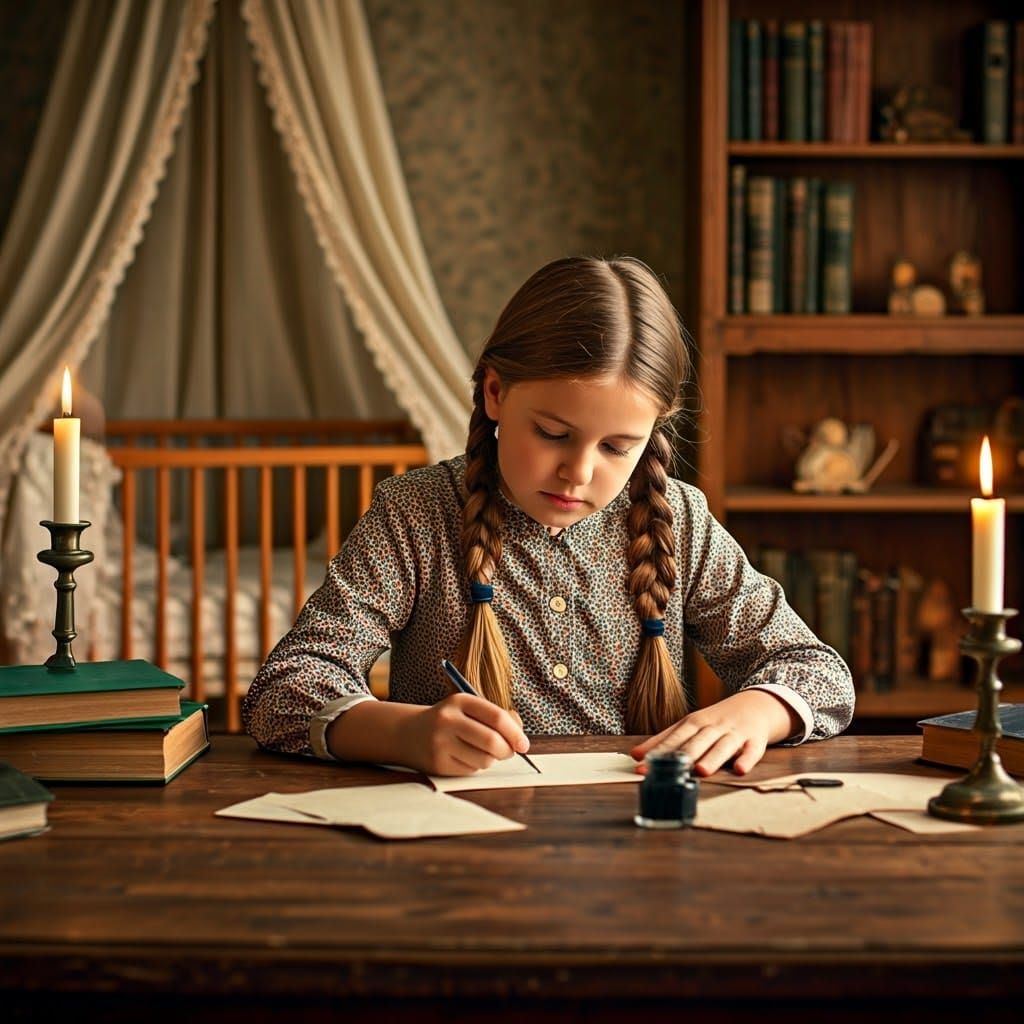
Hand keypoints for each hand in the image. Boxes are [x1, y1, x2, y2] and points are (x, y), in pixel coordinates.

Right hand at [401, 692, 530, 775]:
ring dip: (491, 759)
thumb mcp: (468, 709)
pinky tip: (465, 757)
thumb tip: (520, 733)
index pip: (497, 717)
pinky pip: (471, 771)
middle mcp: (448, 720)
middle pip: (492, 741)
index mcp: (460, 701)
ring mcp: (441, 743)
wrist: (409, 732)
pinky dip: (475, 766)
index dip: (515, 733)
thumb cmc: (449, 720)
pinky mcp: (438, 764)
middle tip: (509, 752)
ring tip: (482, 752)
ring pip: (484, 760)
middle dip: (507, 751)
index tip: (524, 744)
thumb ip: (496, 716)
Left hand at [630, 689, 799, 776]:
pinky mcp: (755, 741)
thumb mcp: (690, 725)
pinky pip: (752, 751)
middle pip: (697, 741)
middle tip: (669, 770)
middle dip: (682, 755)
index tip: (641, 765)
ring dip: (712, 758)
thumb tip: (635, 755)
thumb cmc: (716, 720)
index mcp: (694, 722)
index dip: (657, 751)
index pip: (673, 736)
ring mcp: (735, 733)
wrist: (756, 704)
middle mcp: (713, 726)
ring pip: (723, 746)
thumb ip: (665, 740)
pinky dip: (746, 759)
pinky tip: (740, 769)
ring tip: (701, 771)